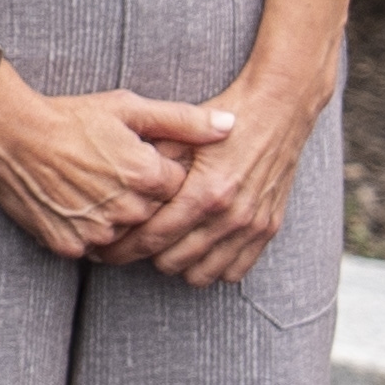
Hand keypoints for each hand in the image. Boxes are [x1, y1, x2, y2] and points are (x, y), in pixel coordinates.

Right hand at [0, 70, 221, 265]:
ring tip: (94, 190)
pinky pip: (92, 247)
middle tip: (112, 175)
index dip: (159, 173)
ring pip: (124, 235)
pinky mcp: (70, 245)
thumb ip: (185, 121)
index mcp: (147, 176)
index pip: (176, 189)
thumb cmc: (71, 116)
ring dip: (116, 219)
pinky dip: (88, 231)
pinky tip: (77, 206)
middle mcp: (127, 209)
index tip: (137, 160)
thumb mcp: (129, 108)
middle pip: (152, 215)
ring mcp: (98, 230)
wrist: (9, 133)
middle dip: (139, 199)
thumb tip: (231, 124)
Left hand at [108, 54, 326, 287]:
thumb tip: (115, 189)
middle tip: (131, 244)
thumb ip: (149, 161)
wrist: (278, 111)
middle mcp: (231, 216)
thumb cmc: (225, 119)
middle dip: (146, 256)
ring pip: (203, 274)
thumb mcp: (179, 132)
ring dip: (179, 264)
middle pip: (173, 262)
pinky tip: (198, 248)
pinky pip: (235, 271)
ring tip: (164, 246)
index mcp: (205, 191)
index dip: (123, 249)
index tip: (106, 251)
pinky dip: (212, 266)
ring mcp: (252, 226)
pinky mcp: (269, 229)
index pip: (153, 238)